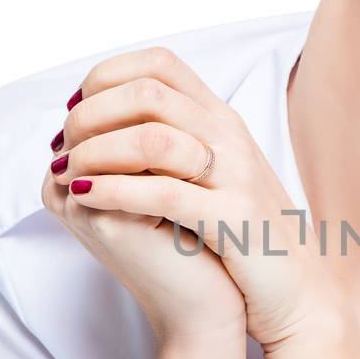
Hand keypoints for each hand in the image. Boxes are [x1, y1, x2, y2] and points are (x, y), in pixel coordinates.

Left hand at [47, 45, 341, 354]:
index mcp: (222, 121)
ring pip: (151, 138)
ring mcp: (235, 176)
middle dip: (91, 113)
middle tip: (63, 142)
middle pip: (147, 92)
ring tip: (69, 172)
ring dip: (96, 151)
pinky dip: (113, 191)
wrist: (296, 294)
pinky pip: (162, 193)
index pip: (160, 64)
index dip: (106, 77)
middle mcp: (231, 137)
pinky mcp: (232, 220)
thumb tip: (102, 126)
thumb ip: (172, 145)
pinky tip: (86, 197)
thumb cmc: (243, 238)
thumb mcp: (212, 177)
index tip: (75, 110)